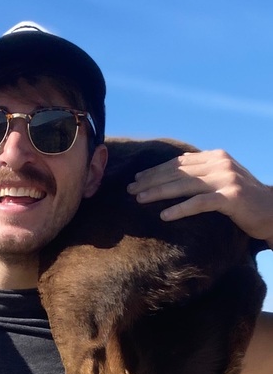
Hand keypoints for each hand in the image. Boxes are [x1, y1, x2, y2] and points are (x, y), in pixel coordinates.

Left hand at [127, 149, 272, 244]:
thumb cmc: (242, 199)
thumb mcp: (220, 180)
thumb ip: (200, 174)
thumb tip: (168, 176)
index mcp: (215, 157)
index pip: (178, 163)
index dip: (155, 170)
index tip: (137, 178)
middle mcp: (219, 164)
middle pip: (177, 172)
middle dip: (151, 180)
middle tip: (130, 189)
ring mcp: (226, 179)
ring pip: (184, 185)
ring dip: (158, 192)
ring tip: (139, 199)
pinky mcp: (231, 197)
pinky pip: (199, 203)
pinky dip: (180, 209)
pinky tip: (164, 216)